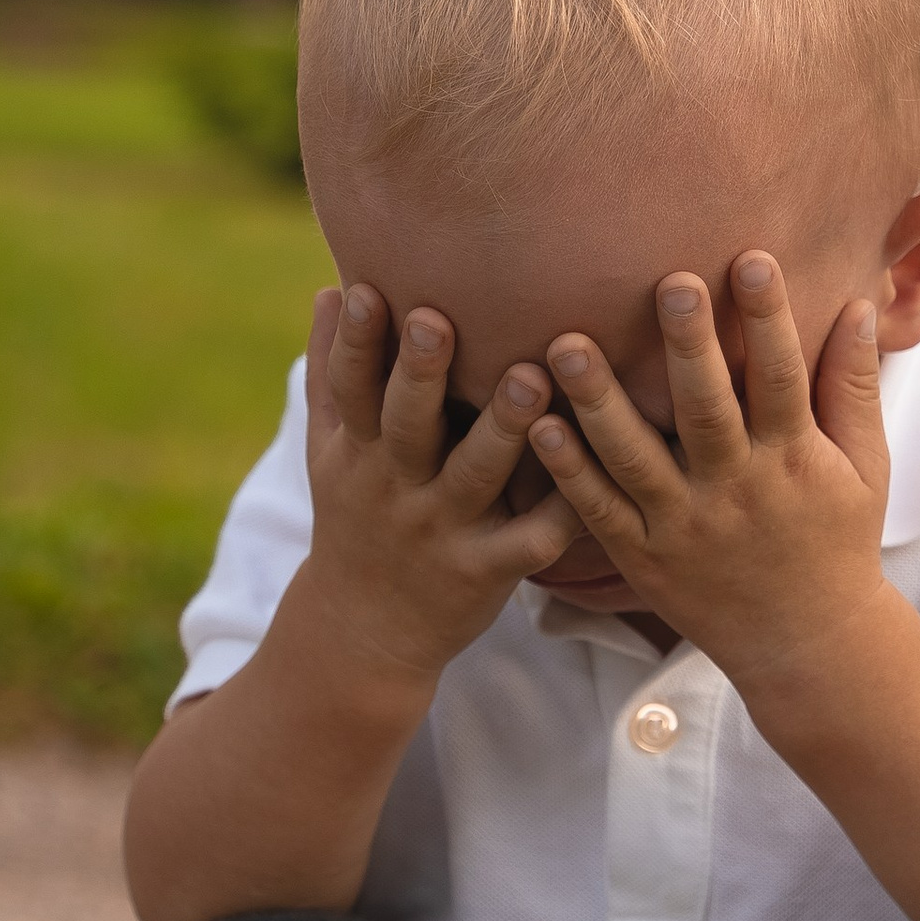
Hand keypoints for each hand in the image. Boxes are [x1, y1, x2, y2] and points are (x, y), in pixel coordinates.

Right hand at [300, 281, 572, 687]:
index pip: (349, 388)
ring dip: (502, 428)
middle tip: (437, 320)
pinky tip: (590, 473)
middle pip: (406, 424)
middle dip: (420, 373)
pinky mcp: (485, 571)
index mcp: (358, 450)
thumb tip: (330, 290)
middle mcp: (395, 486)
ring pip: (475, 474)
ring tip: (532, 377)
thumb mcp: (329, 451)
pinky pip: (528, 540)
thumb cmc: (355, 515)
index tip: (365, 291)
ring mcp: (441, 530)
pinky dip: (558, 512)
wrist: (364, 630)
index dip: (354, 342)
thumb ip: (333, 373)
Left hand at [531, 254, 890, 691]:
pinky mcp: (644, 557)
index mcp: (793, 460)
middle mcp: (737, 490)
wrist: (806, 643)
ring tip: (565, 345)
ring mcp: (684, 526)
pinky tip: (536, 423)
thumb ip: (852, 386)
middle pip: (707, 411)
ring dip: (600, 401)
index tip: (752, 258)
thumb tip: (857, 303)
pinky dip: (568, 469)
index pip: (782, 378)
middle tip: (667, 282)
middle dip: (688, 347)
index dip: (769, 318)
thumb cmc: (836, 540)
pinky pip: (599, 510)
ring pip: (637, 458)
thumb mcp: (865, 466)